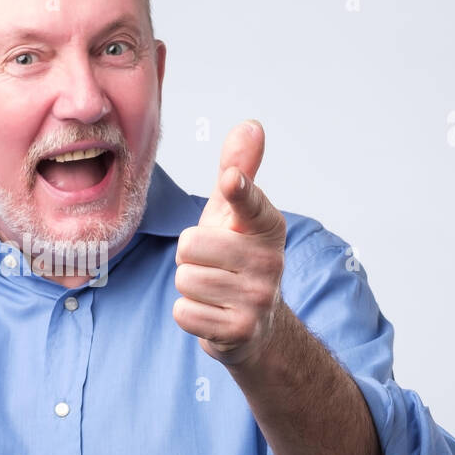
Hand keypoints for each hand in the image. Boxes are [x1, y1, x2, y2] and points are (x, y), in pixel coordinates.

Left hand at [173, 119, 287, 367]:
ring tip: (213, 289)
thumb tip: (251, 124)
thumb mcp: (234, 215)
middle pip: (190, 244)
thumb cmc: (236, 260)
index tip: (231, 180)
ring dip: (189, 286)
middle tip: (211, 265)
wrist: (257, 327)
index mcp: (267, 226)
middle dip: (189, 256)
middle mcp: (270, 261)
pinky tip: (211, 313)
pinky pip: (184, 312)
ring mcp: (258, 298)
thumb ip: (239, 170)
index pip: (250, 202)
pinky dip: (189, 315)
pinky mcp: (241, 330)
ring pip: (184, 279)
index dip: (238, 189)